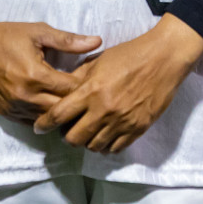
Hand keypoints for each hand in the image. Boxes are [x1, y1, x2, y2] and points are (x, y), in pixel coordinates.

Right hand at [0, 0, 101, 124]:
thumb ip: (69, 40)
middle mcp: (26, 96)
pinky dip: (45, 116)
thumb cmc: (7, 36)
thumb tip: (97, 41)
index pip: (72, 90)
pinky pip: (33, 122)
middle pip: (63, 109)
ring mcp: (15, 107)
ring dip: (62, 113)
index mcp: (36, 75)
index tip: (93, 78)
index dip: (86, 85)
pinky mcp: (7, 114)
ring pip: (49, 120)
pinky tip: (53, 106)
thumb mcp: (39, 32)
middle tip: (87, 93)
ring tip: (73, 102)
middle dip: (77, 102)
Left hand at [33, 13, 202, 154]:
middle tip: (66, 129)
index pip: (59, 114)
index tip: (39, 127)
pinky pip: (115, 149)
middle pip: (73, 138)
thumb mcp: (99, 60)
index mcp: (91, 90)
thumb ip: (79, 77)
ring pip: (93, 147)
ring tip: (87, 132)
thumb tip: (62, 89)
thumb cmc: (130, 54)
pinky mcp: (137, 129)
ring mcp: (122, 122)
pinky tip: (104, 136)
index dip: (44, 124)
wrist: (164, 58)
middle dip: (65, 136)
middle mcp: (104, 109)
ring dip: (86, 141)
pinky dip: (106, 146)